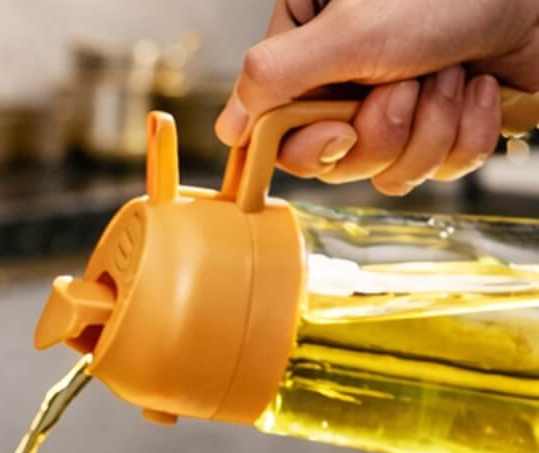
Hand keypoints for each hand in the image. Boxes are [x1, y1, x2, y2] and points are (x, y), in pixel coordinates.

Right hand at [217, 0, 538, 194]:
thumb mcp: (348, 31)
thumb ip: (272, 78)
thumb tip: (227, 128)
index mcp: (312, 41)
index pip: (274, 127)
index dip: (308, 143)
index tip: (339, 128)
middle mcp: (348, 74)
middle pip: (331, 159)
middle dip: (380, 132)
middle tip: (407, 85)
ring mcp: (395, 102)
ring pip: (384, 169)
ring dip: (428, 129)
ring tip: (451, 73)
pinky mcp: (440, 124)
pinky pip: (435, 169)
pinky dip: (464, 133)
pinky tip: (477, 86)